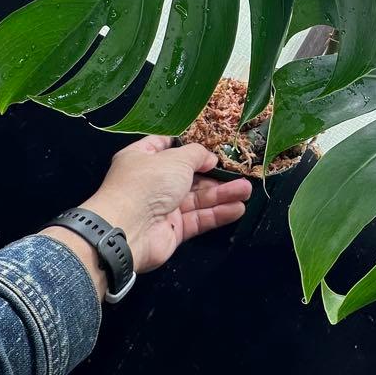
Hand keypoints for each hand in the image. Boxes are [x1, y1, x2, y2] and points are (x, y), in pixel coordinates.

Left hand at [43, 136, 252, 300]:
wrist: (128, 229)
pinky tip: (238, 208)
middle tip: (240, 173)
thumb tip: (209, 159)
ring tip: (247, 190)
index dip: (187, 144)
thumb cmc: (148, 183)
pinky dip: (217, 213)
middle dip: (214, 174)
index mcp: (144, 158)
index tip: (210, 145)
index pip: (166, 146)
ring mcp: (163, 207)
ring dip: (222, 194)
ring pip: (197, 198)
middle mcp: (153, 182)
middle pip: (188, 175)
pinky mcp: (174, 230)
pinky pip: (198, 218)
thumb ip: (196, 155)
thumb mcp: (175, 159)